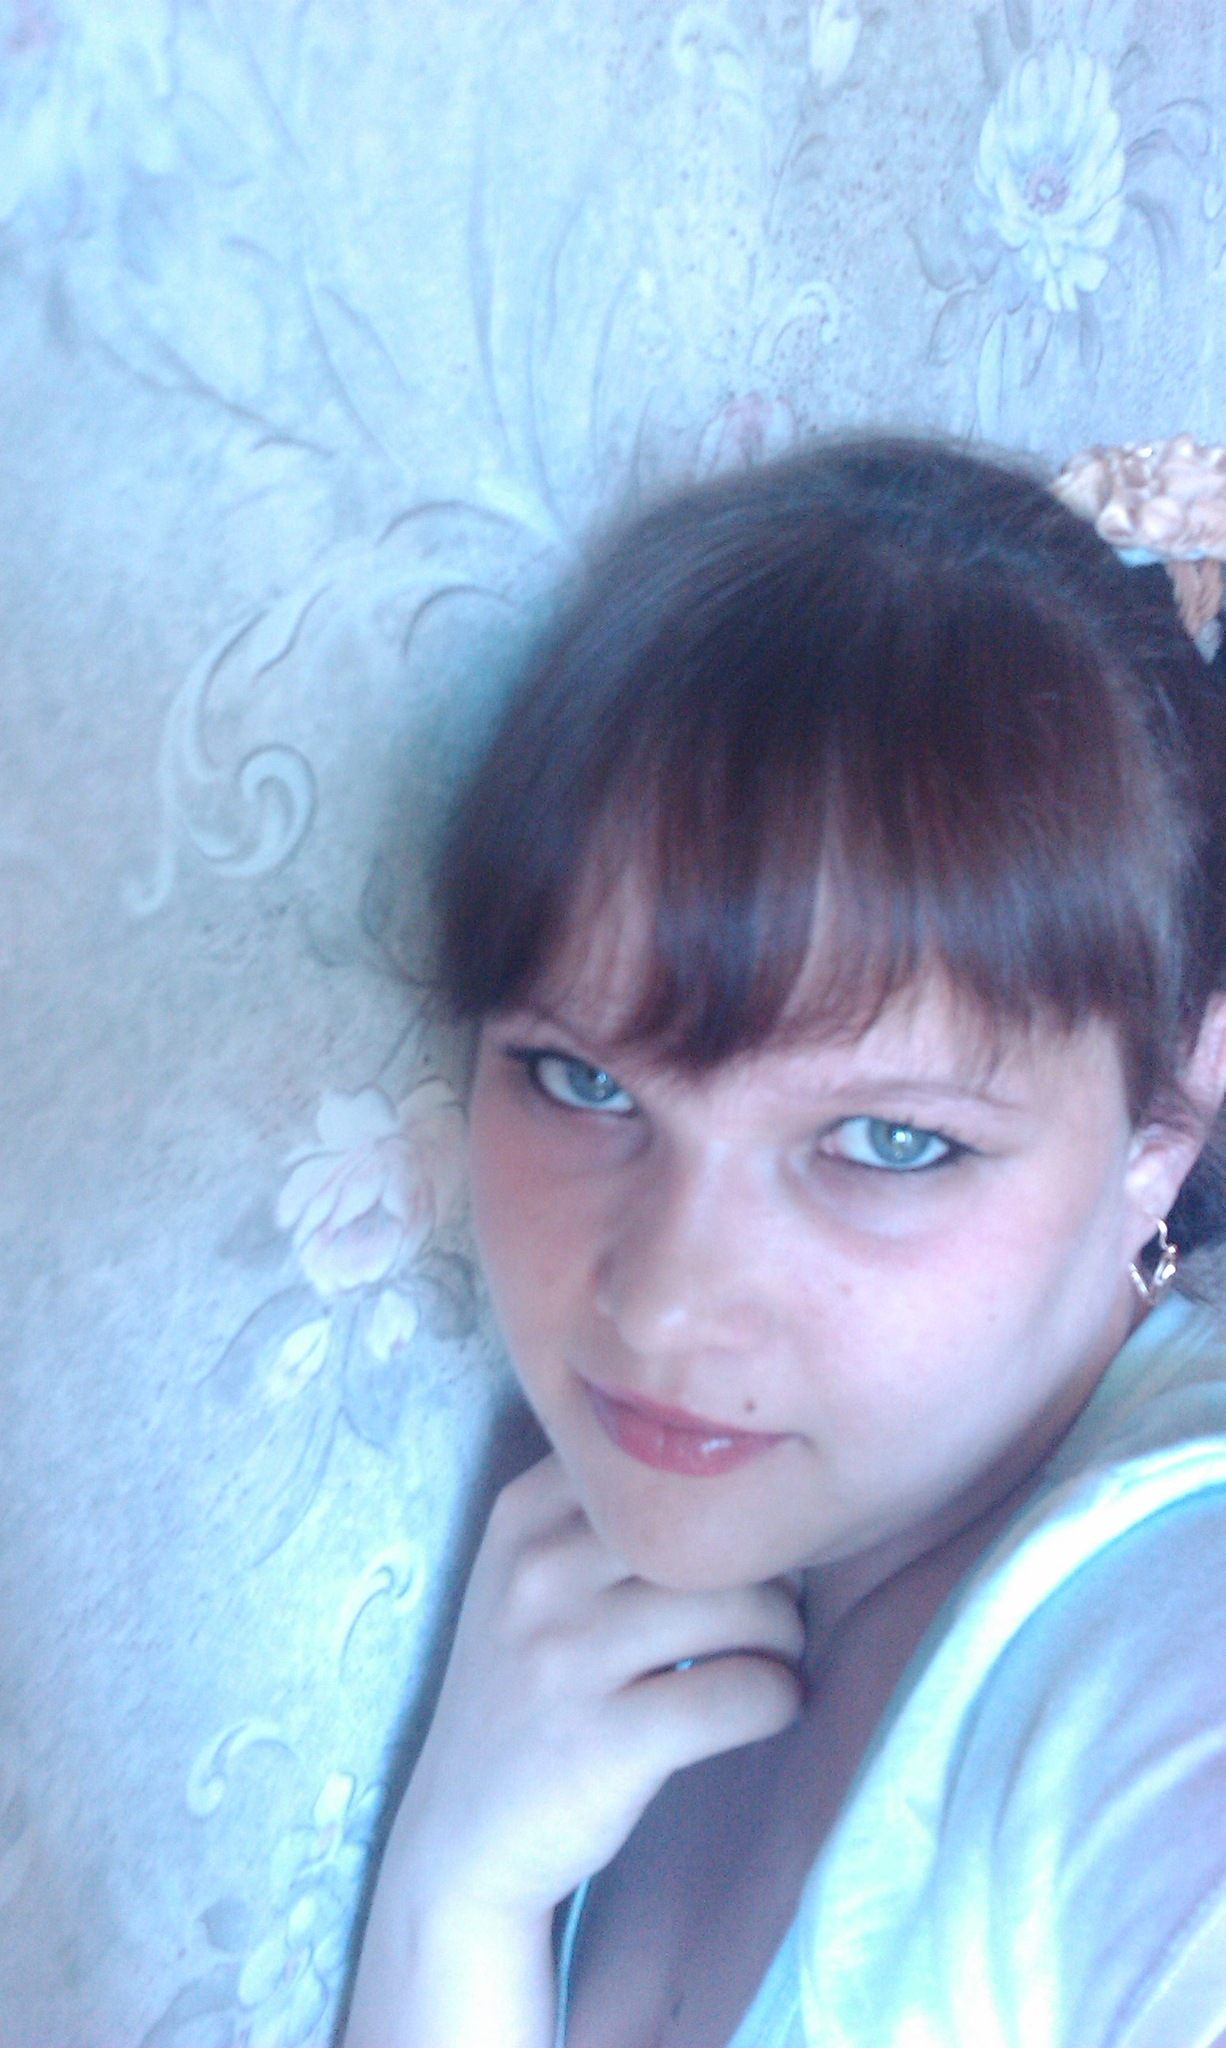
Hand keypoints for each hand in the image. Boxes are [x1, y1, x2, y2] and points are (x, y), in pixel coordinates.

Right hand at [392, 1451, 804, 1916]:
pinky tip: (767, 1709)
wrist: (461, 1839)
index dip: (725, 1499)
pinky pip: (743, 1694)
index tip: (742, 1545)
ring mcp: (565, 1658)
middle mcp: (538, 1571)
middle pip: (715, 1530)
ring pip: (742, 1607)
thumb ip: (606, 1515)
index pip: (661, 1458)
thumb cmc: (527, 1689)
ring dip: (785, 1638)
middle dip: (771, 1571)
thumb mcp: (528, 1577)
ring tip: (775, 1660)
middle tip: (776, 1611)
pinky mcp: (606, 1743)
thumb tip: (744, 1472)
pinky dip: (780, 1700)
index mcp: (524, 1513)